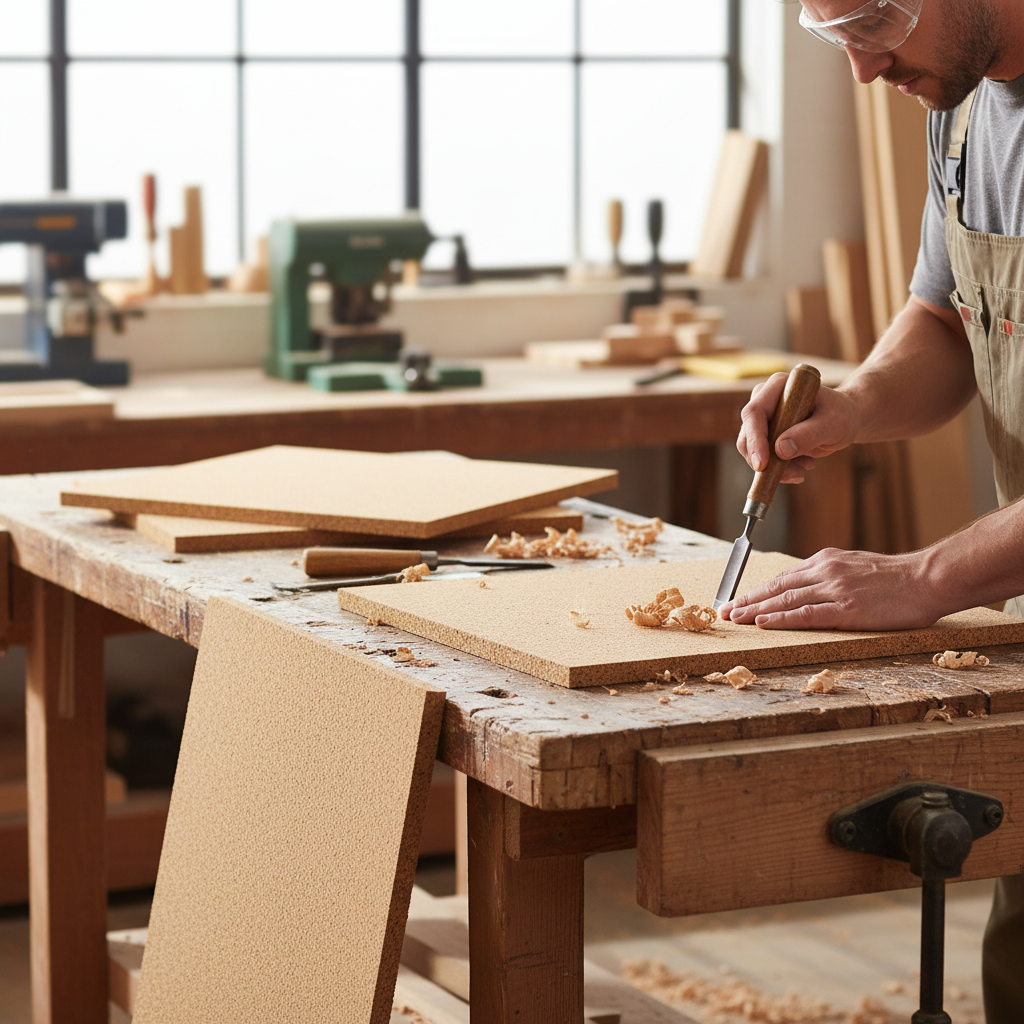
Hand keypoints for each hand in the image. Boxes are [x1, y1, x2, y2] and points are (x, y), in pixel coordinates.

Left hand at [717, 548, 940, 630]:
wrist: (928, 579)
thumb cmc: (896, 578)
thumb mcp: (855, 567)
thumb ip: (830, 576)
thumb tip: (807, 588)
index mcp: (826, 560)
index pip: (783, 577)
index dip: (757, 590)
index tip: (737, 600)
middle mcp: (825, 571)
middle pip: (777, 587)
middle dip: (747, 600)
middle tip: (725, 611)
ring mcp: (835, 589)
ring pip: (785, 600)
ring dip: (755, 611)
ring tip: (734, 618)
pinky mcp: (847, 609)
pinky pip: (806, 615)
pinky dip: (781, 619)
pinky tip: (763, 623)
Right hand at [737, 372, 861, 483]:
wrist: (846, 420)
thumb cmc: (841, 415)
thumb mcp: (832, 424)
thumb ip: (808, 434)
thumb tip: (780, 449)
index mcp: (778, 387)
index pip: (755, 413)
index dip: (755, 439)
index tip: (762, 464)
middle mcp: (765, 400)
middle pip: (748, 434)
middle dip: (765, 460)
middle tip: (792, 474)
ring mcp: (764, 420)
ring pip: (752, 451)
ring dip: (775, 468)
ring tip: (805, 468)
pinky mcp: (766, 437)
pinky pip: (762, 459)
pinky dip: (779, 470)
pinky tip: (802, 467)